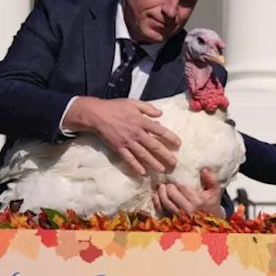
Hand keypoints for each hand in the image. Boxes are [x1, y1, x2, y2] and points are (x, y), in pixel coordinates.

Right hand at [65, 97, 180, 176]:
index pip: (160, 131)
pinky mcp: (119, 148)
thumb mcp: (133, 103)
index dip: (170, 137)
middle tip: (174, 163)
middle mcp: (137, 133)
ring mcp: (127, 142)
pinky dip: (135, 166)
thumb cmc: (116, 107)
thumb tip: (161, 114)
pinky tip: (142, 173)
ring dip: (153, 163)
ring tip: (162, 170)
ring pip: (143, 154)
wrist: (96, 114)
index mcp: (142, 121)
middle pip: (154, 146)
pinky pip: (129, 159)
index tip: (178, 144)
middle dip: (165, 155)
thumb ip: (148, 108)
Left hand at [152, 168, 223, 217]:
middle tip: (167, 182)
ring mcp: (179, 216)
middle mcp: (187, 209)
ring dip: (160, 192)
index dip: (176, 181)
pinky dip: (156, 201)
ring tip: (161, 186)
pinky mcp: (173, 220)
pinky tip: (155, 195)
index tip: (174, 178)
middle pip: (170, 194)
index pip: (181, 187)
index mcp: (197, 201)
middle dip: (167, 186)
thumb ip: (211, 180)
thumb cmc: (211, 204)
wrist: (210, 223)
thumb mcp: (215, 192)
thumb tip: (204, 170)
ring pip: (164, 201)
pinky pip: (161, 210)